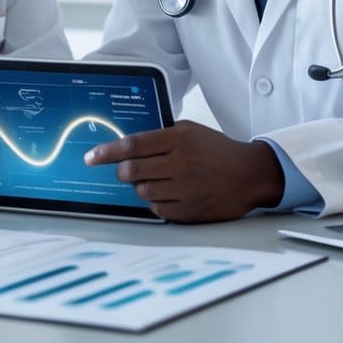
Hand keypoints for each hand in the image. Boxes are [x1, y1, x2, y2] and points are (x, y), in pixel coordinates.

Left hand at [83, 121, 284, 222]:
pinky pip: (157, 209)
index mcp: (179, 139)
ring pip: (142, 191)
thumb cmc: (217, 150)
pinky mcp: (191, 211)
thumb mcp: (190, 131)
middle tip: (123, 170)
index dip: (106, 152)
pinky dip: (155, 202)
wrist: (251, 174)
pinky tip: (166, 193)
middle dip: (121, 171)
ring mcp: (186, 189)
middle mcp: (181, 163)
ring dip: (140, 186)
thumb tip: (127, 144)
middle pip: (131, 171)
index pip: (132, 145)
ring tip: (153, 180)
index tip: (91, 157)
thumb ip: (161, 135)